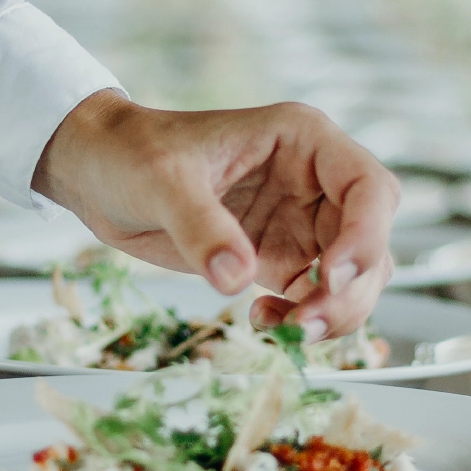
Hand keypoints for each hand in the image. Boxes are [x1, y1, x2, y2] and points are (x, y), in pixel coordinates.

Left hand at [32, 90, 400, 337]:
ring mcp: (301, 220)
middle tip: (304, 325)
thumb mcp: (161, 181)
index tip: (333, 277)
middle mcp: (314, 180)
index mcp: (303, 140)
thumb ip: (201, 227)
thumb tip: (237, 279)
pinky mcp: (278, 256)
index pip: (369, 188)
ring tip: (282, 330)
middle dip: (351, 289)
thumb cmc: (131, 153)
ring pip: (353, 277)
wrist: (100, 172)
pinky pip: (315, 296)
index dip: (367, 235)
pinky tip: (261, 322)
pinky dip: (302, 319)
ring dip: (333, 312)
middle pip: (371, 241)